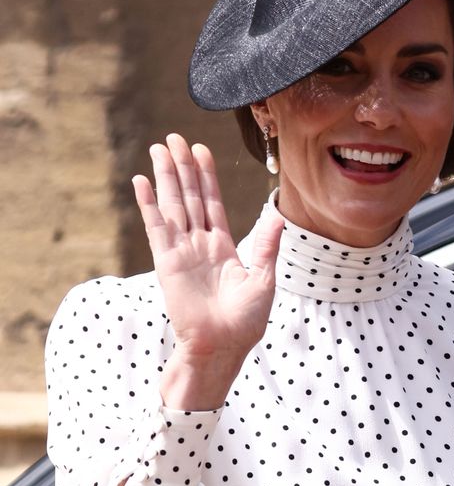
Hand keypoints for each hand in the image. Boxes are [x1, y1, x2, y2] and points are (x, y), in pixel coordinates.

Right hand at [133, 134, 282, 409]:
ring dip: (165, 177)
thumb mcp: (263, 280)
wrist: (223, 347)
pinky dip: (148, 204)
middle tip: (174, 138)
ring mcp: (182, 250)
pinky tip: (142, 182)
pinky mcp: (168, 262)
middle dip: (182, 166)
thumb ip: (266, 246)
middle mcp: (200, 243)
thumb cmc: (245, 322)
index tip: (201, 150)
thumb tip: (278, 217)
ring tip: (158, 148)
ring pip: (173, 204)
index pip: (213, 201)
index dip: (207, 175)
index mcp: (223, 246)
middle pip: (190, 195)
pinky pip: (157, 227)